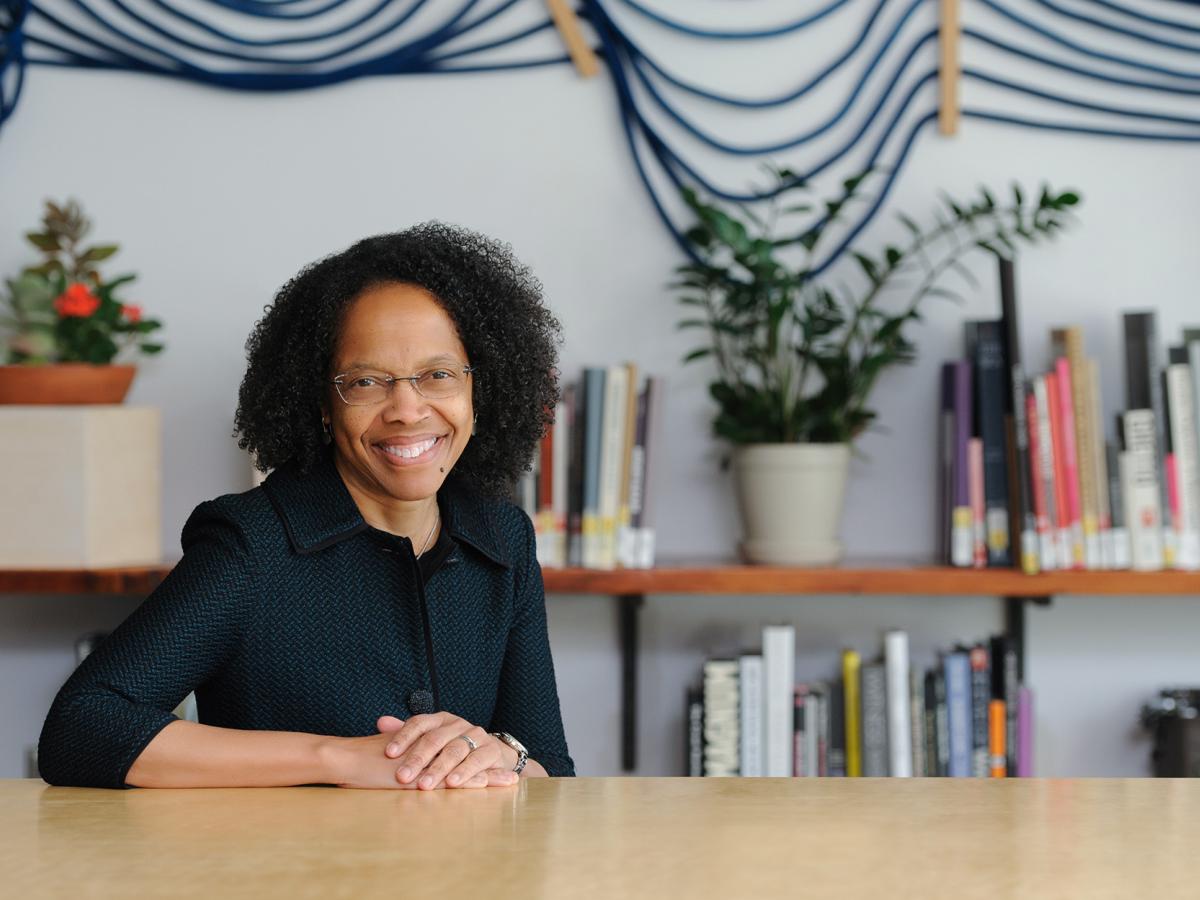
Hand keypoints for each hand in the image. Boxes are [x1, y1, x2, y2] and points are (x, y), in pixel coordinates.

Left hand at [376, 712, 518, 790]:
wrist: (491, 754)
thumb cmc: (452, 749)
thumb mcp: (429, 741)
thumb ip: (406, 733)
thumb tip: (381, 722)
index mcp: (440, 720)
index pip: (419, 723)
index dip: (404, 737)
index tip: (389, 753)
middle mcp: (457, 724)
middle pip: (435, 739)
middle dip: (417, 759)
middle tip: (402, 777)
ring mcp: (476, 736)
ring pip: (454, 751)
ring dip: (438, 769)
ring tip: (425, 785)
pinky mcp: (491, 750)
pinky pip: (476, 761)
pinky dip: (464, 772)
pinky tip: (452, 783)